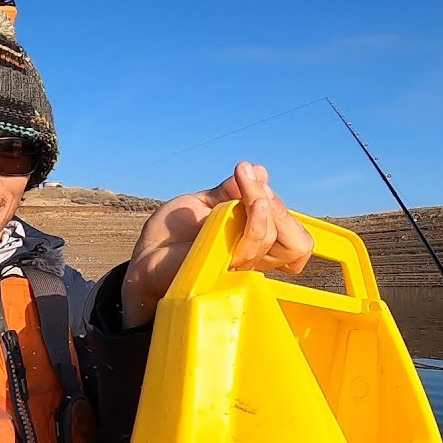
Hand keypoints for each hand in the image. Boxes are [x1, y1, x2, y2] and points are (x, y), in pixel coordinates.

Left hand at [121, 161, 313, 328]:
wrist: (144, 256)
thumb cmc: (172, 234)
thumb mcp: (203, 203)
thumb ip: (230, 192)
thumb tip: (260, 171)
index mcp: (255, 244)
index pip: (295, 235)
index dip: (279, 206)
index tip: (251, 174)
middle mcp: (255, 259)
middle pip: (297, 241)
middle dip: (275, 203)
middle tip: (247, 175)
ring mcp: (242, 268)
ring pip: (278, 240)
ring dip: (262, 204)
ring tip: (242, 180)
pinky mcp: (225, 271)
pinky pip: (251, 247)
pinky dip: (252, 220)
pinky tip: (235, 202)